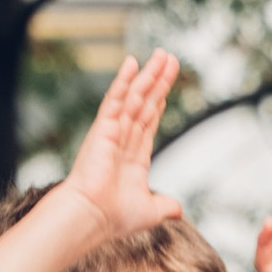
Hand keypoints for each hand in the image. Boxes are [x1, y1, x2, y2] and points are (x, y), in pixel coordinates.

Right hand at [63, 50, 179, 233]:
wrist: (93, 217)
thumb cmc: (115, 217)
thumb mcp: (150, 211)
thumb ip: (165, 206)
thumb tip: (178, 210)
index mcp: (134, 156)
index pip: (149, 120)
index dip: (159, 100)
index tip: (166, 84)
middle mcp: (124, 139)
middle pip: (146, 102)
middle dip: (158, 80)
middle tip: (170, 58)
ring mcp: (113, 131)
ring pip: (135, 96)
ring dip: (149, 75)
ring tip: (162, 54)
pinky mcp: (103, 128)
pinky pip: (116, 100)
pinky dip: (124, 81)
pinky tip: (132, 62)